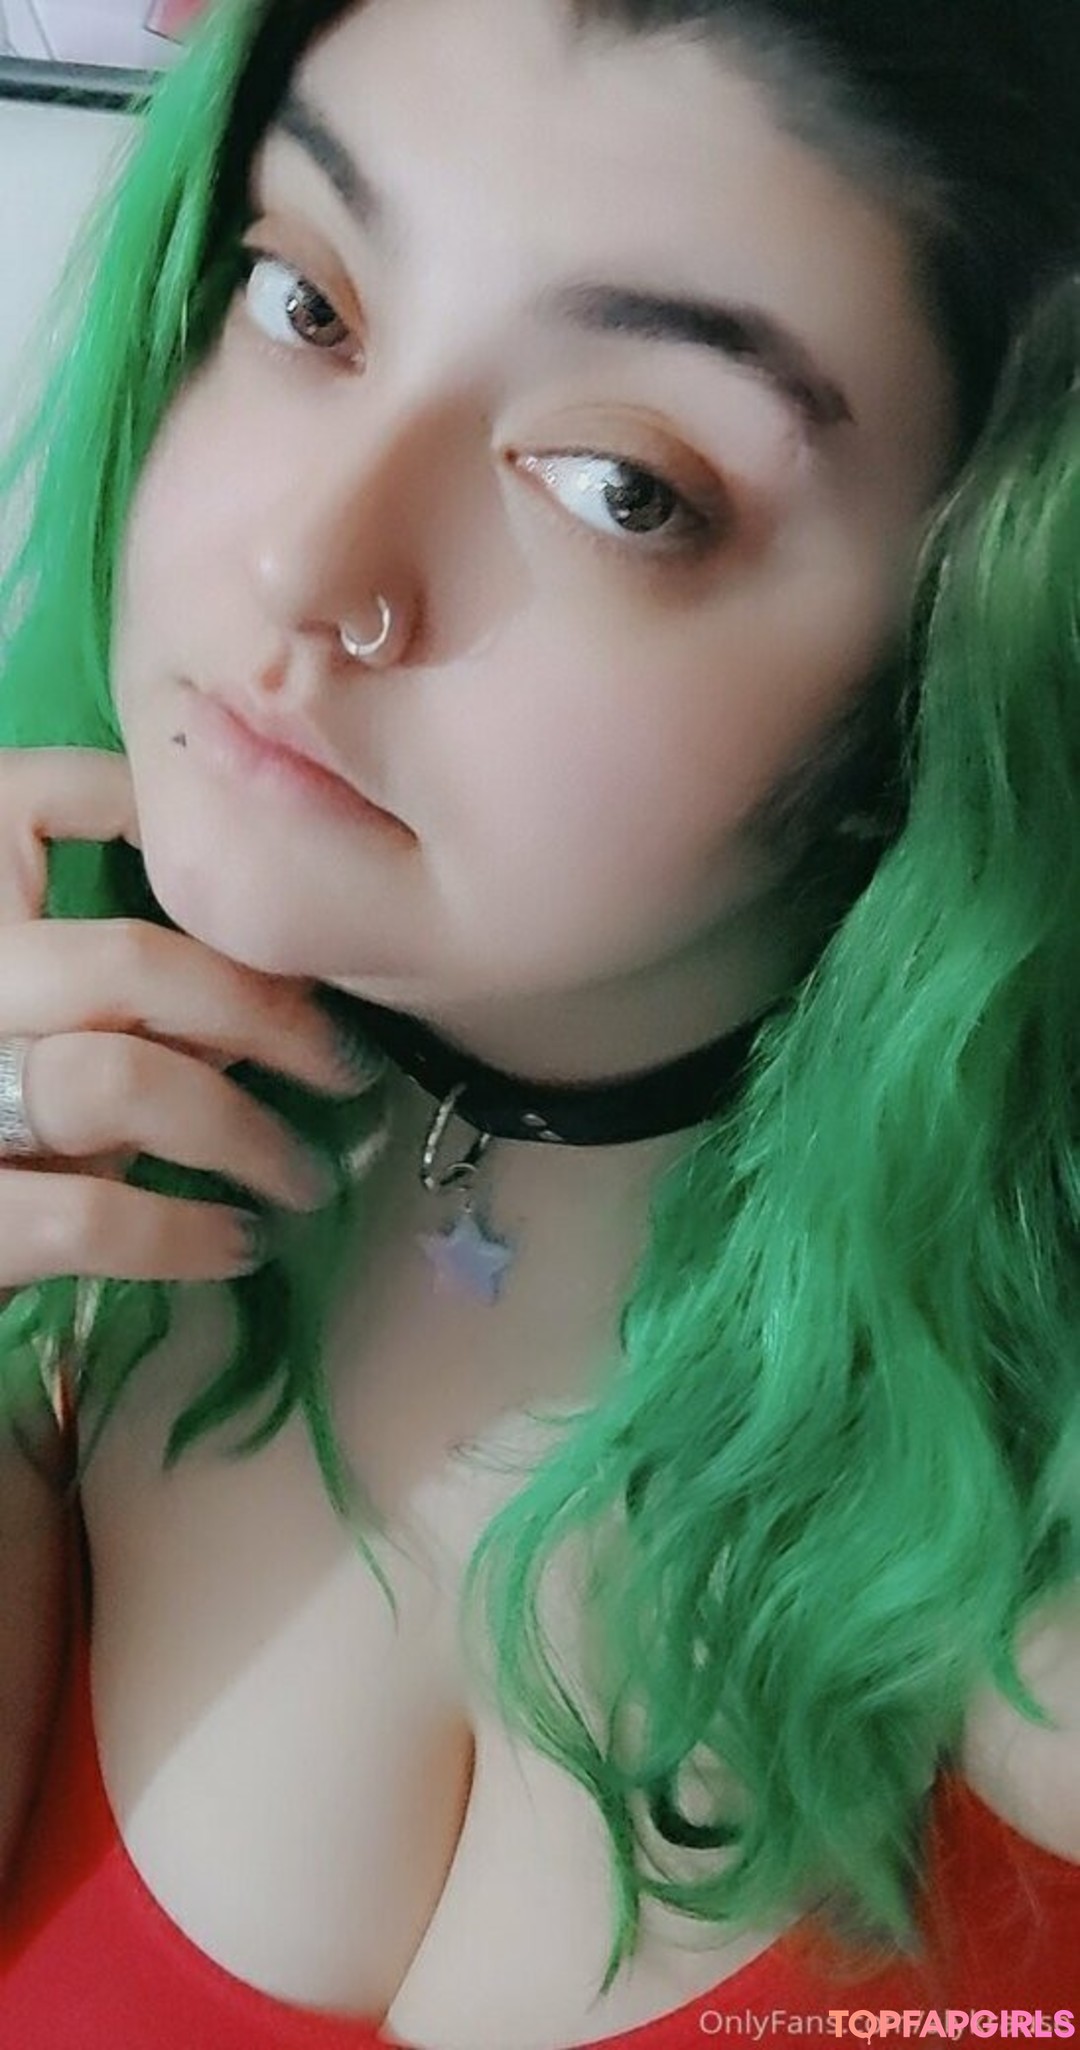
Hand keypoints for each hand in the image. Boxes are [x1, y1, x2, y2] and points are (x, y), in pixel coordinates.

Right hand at [0, 747, 359, 1305]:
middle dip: (264, 1015)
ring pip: (116, 1082)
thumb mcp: (51, 1024)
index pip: (25, 800)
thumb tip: (267, 974)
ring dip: (240, 1133)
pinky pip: (86, 1214)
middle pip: (126, 963)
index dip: (143, 810)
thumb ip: (121, 985)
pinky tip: (234, 1245)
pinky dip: (182, 1232)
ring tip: (300, 1177)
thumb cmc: (13, 1127)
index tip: (262, 892)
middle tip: (343, 1067)